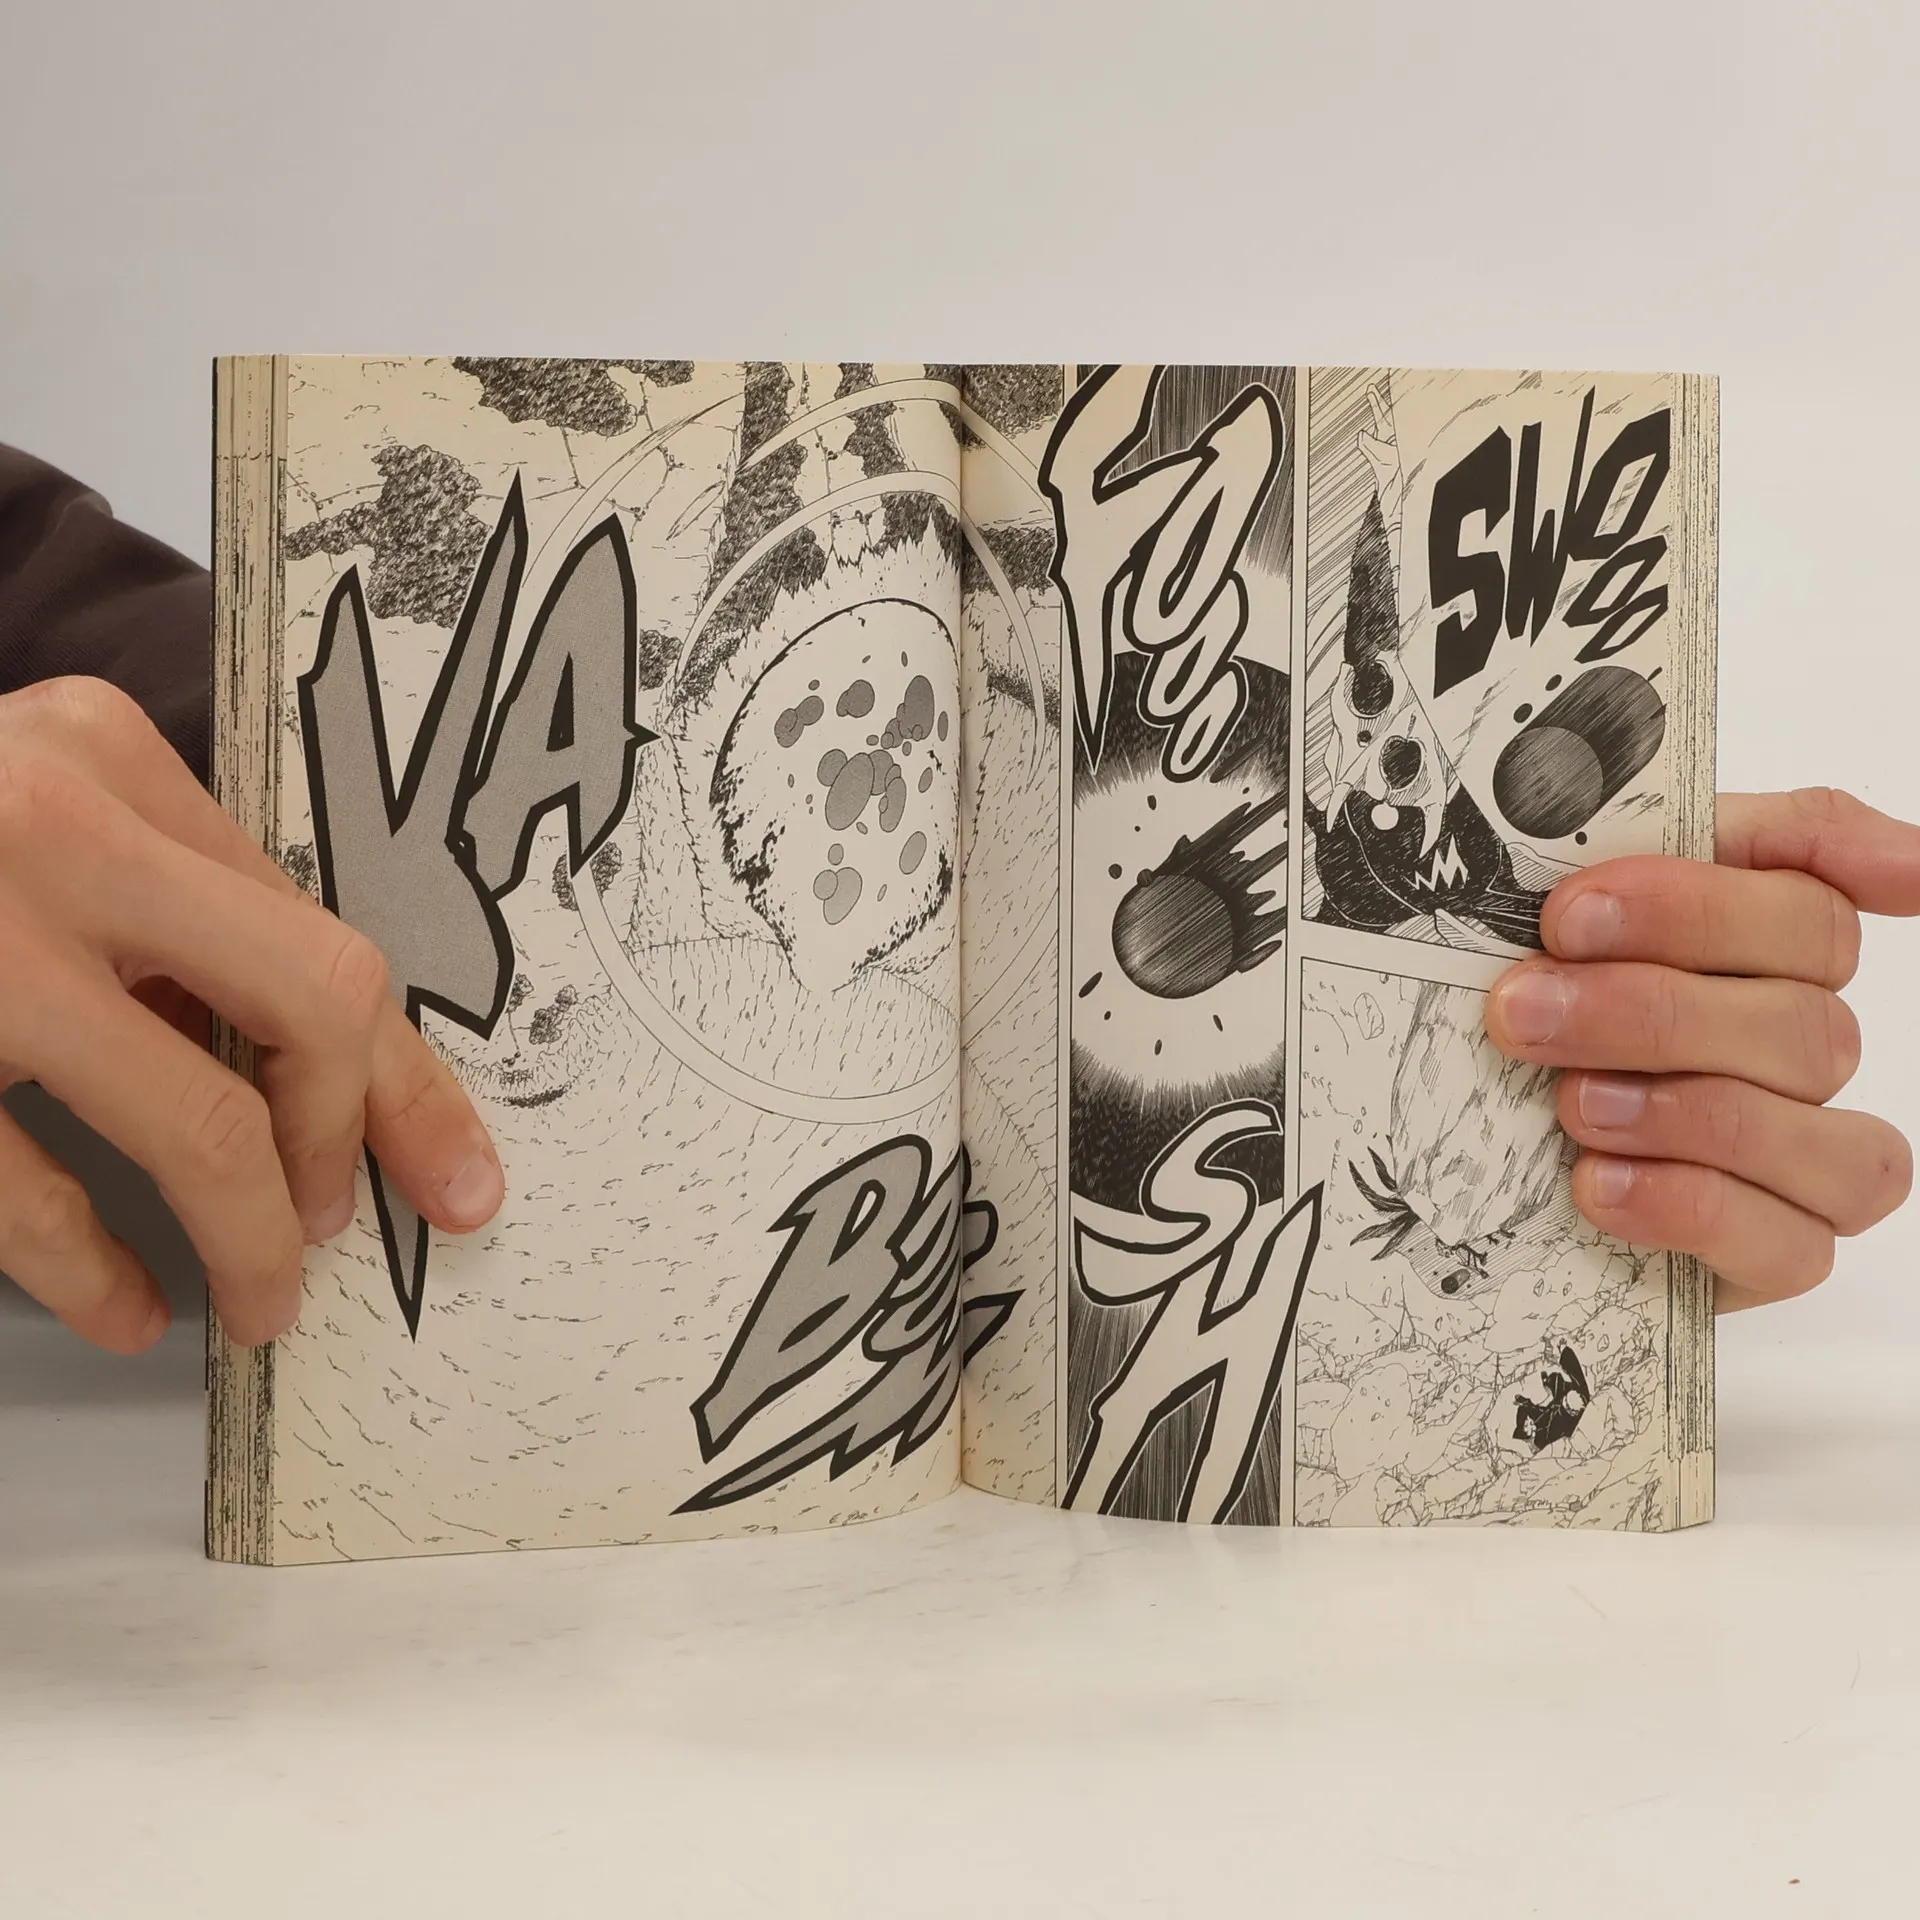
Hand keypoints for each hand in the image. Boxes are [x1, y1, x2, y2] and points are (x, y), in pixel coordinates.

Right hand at [0, 678, 503, 1352]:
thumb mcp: (37, 815)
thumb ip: (162, 905)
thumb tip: (312, 1074)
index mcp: (104, 756)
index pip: (317, 933)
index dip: (398, 1073)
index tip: (455, 1171)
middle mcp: (49, 828)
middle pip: (309, 1003)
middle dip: (348, 1141)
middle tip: (337, 1227)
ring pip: (192, 1123)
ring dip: (248, 1239)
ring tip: (257, 1299)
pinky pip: (19, 1187)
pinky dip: (89, 1267)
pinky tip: (123, 1305)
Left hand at [1486, 789, 1918, 1310]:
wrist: (1468, 1154)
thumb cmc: (1529, 1003)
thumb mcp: (1552, 901)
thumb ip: (1660, 830)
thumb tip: (1876, 849)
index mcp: (1769, 942)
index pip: (1807, 904)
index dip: (1690, 906)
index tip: (1569, 913)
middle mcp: (1803, 1041)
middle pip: (1803, 1018)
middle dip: (1646, 1012)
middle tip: (1521, 1011)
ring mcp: (1804, 1153)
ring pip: (1822, 1134)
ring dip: (1682, 1113)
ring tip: (1568, 1105)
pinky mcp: (1776, 1253)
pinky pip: (1793, 1243)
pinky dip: (1691, 1206)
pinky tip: (1600, 1185)